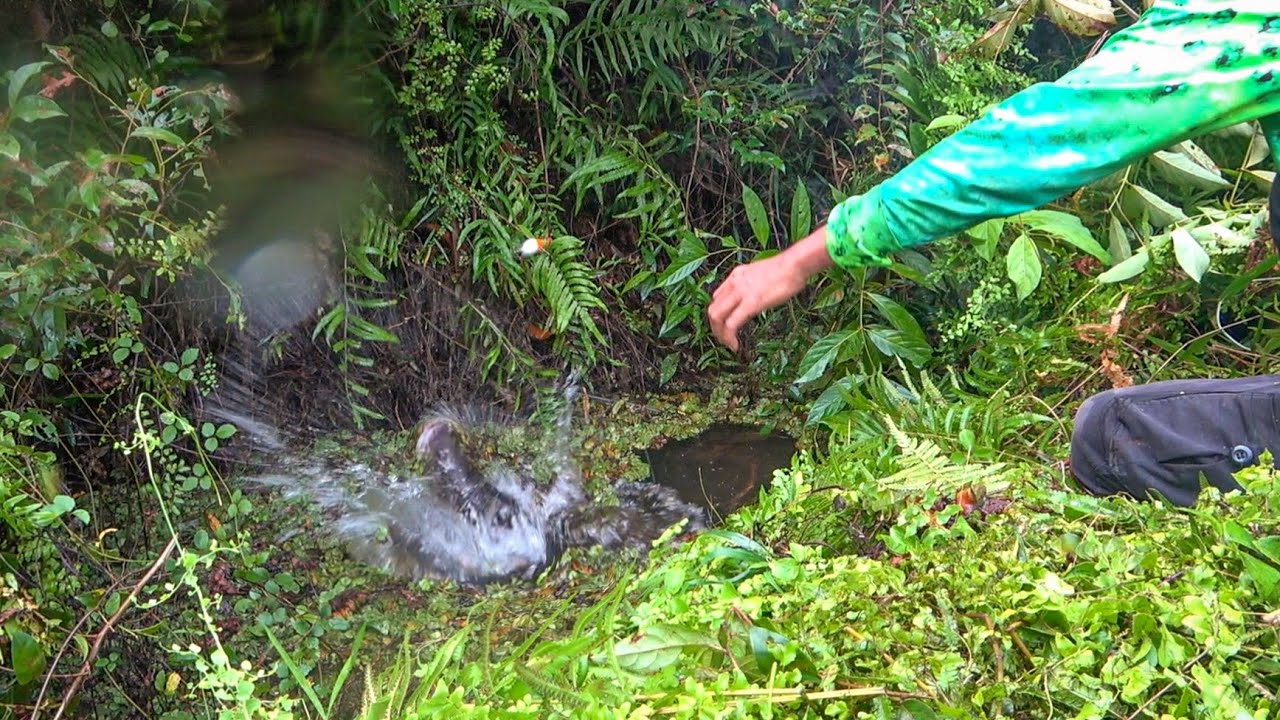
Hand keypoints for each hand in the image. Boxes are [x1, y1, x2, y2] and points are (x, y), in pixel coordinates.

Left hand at [708, 226, 833, 351]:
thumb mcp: (764, 273)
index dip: (719, 313)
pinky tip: (735, 346)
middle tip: (723, 339)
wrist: (795, 264)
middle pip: (713, 308)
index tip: (725, 324)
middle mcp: (734, 283)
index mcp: (737, 275)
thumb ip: (756, 283)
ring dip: (719, 334)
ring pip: (717, 317)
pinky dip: (729, 337)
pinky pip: (731, 324)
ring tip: (727, 344)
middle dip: (715, 327)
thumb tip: (760, 293)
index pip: (717, 297)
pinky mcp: (750, 304)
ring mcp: (740, 293)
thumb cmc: (788, 268)